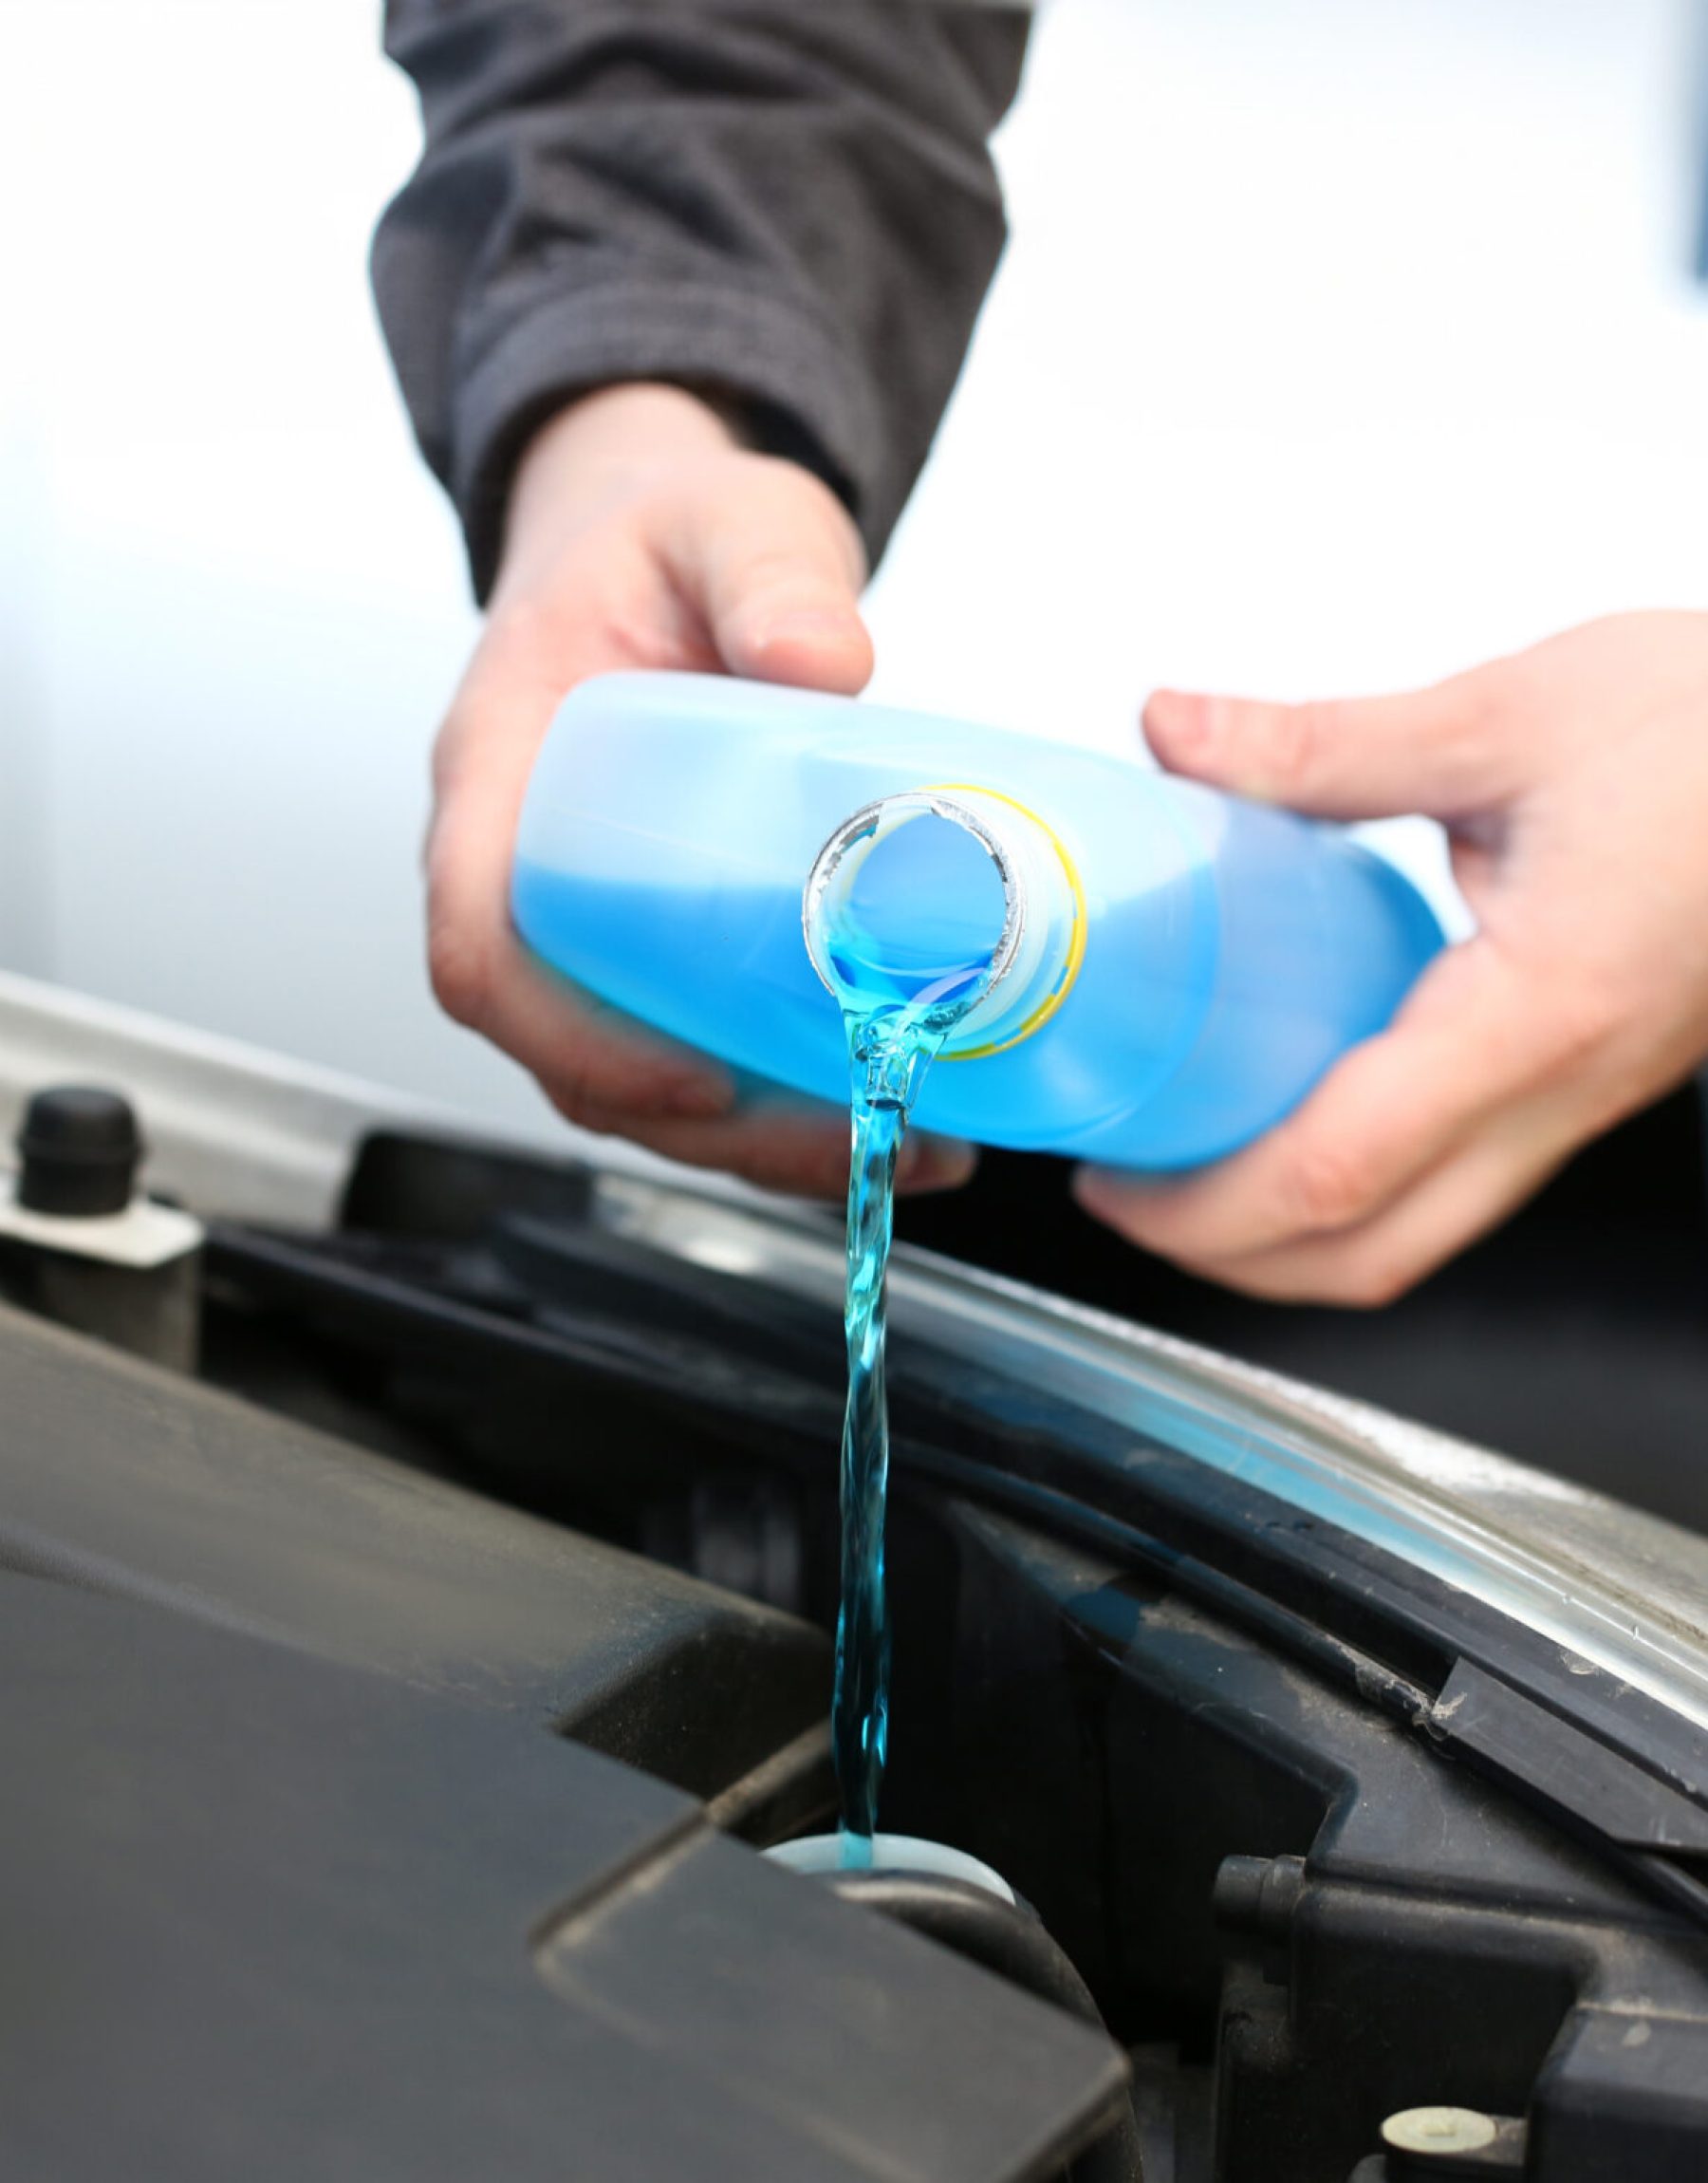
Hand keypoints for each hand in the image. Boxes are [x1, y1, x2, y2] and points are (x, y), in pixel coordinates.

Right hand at [427, 382, 974, 1197]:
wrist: (669, 552)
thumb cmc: (665, 541)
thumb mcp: (727, 520)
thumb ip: (769, 570)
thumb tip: (826, 661)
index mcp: (497, 775)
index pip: (480, 951)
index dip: (573, 1040)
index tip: (693, 1085)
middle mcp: (523, 872)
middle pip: (574, 1056)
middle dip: (712, 1131)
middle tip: (859, 1138)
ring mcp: (588, 922)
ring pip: (640, 1079)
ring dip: (763, 1141)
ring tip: (910, 1148)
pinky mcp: (655, 944)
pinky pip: (697, 1049)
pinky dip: (786, 1102)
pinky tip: (899, 1107)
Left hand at [1075, 612, 1707, 1304]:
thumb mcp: (1511, 712)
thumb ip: (1323, 743)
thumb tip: (1180, 733)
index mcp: (1538, 1008)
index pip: (1338, 1167)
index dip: (1202, 1204)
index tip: (1117, 1178)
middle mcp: (1565, 1086)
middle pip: (1373, 1254)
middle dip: (1230, 1257)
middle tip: (1132, 1194)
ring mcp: (1582, 1100)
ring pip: (1421, 1235)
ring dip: (1294, 1233)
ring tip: (1195, 1162)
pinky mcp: (1583, 1081)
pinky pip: (1459, 1180)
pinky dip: (1359, 1182)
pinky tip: (1298, 1105)